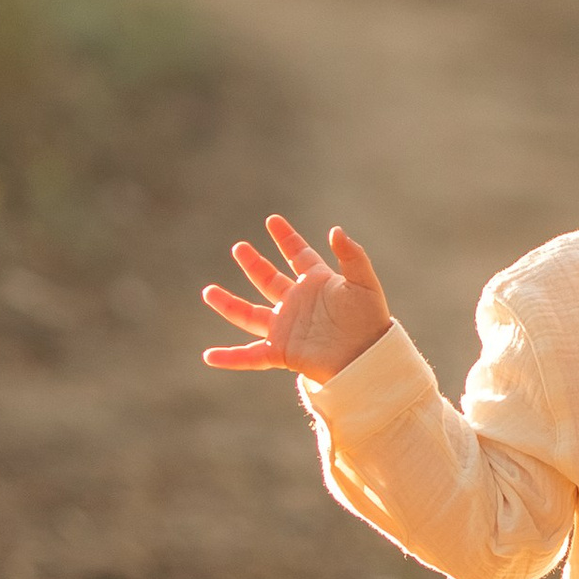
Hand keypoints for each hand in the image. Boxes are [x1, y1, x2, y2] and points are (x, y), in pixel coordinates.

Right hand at [200, 215, 392, 380]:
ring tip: (208, 291)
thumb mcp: (364, 283)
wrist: (369, 357)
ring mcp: (286, 327)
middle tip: (239, 247)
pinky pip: (250, 356)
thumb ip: (352, 255)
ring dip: (228, 305)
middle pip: (268, 279)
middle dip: (254, 264)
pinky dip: (229, 358)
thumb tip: (335, 230)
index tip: (272, 220)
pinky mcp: (281, 352)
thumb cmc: (370, 321)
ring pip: (249, 314)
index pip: (297, 254)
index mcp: (316, 283)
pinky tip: (209, 356)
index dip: (285, 238)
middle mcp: (297, 303)